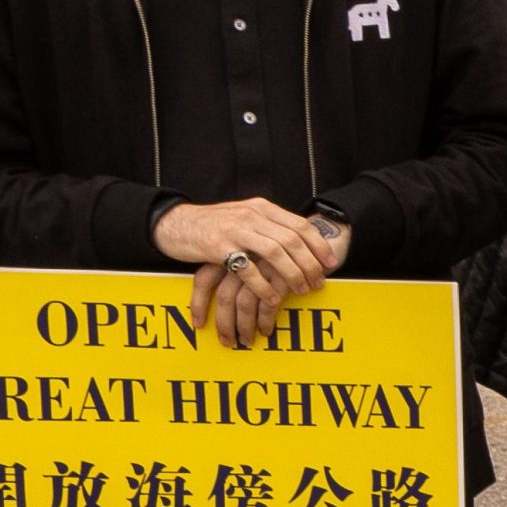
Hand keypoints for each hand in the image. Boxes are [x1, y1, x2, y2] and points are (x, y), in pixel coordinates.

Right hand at [155, 195, 345, 345]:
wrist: (175, 223)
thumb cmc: (214, 225)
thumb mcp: (246, 218)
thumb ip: (270, 226)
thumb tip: (302, 244)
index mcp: (262, 208)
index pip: (300, 225)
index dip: (319, 245)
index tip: (331, 263)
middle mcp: (251, 215)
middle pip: (292, 240)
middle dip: (310, 264)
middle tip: (318, 283)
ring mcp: (234, 230)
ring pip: (275, 253)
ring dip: (292, 275)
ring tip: (302, 291)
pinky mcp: (218, 247)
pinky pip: (248, 269)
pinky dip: (264, 285)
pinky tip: (273, 298)